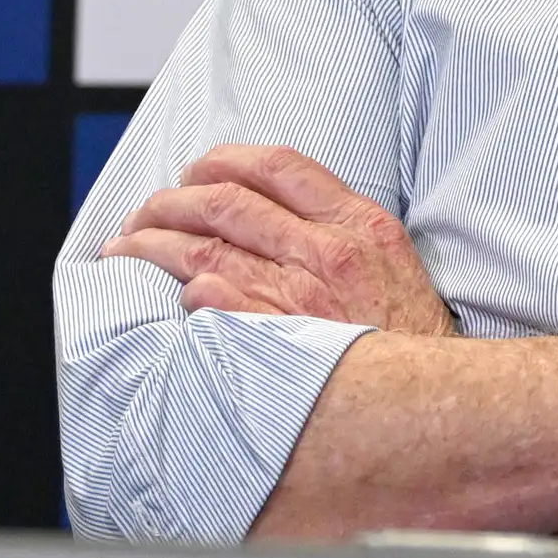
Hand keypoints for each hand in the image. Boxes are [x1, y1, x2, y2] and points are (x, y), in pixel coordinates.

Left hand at [104, 143, 455, 337]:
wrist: (428, 396)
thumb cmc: (408, 331)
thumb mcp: (393, 259)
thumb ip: (341, 228)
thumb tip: (276, 208)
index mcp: (357, 222)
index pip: (278, 166)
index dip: (225, 161)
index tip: (198, 169)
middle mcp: (323, 250)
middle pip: (226, 203)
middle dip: (172, 201)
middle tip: (148, 210)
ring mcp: (295, 294)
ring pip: (202, 248)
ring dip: (152, 243)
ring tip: (128, 247)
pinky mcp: (273, 337)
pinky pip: (210, 301)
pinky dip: (184, 291)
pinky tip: (168, 295)